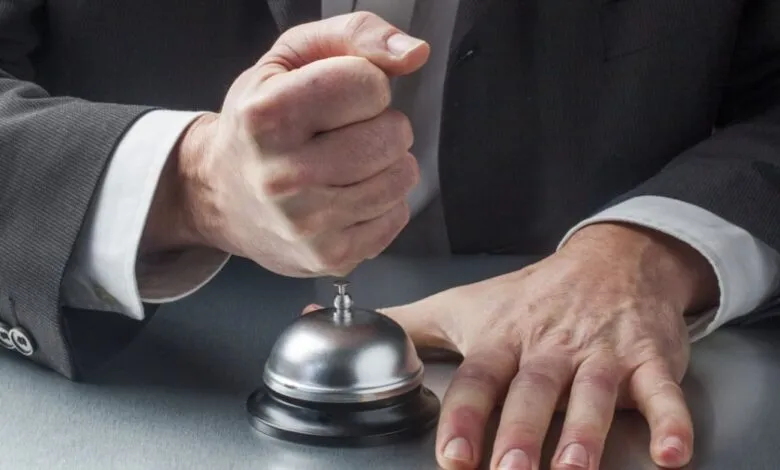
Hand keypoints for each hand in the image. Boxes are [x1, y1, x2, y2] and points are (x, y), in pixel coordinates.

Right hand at [143, 12, 429, 276]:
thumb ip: (353, 36)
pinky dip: (381, 201)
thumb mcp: (289, 59)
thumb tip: (414, 53)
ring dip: (386, 163)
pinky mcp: (330, 257)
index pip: (369, 84)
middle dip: (380, 125)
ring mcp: (307, 224)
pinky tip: (346, 195)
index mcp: (266, 117)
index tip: (335, 97)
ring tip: (346, 164)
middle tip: (343, 133)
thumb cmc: (261, 123)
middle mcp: (282, 176)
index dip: (363, 84)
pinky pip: (397, 215)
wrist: (222, 196)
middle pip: (393, 134)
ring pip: (402, 176)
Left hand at [307, 223, 717, 469]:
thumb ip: (403, 326)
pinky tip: (672, 452)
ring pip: (594, 392)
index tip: (451, 454)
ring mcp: (601, 351)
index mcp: (503, 337)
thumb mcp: (462, 305)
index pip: (478, 377)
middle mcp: (549, 345)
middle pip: (534, 389)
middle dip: (521, 431)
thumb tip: (318, 322)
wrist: (610, 261)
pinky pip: (661, 390)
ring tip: (574, 468)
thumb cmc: (527, 295)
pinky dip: (671, 421)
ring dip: (586, 431)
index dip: (464, 414)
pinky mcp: (648, 357)